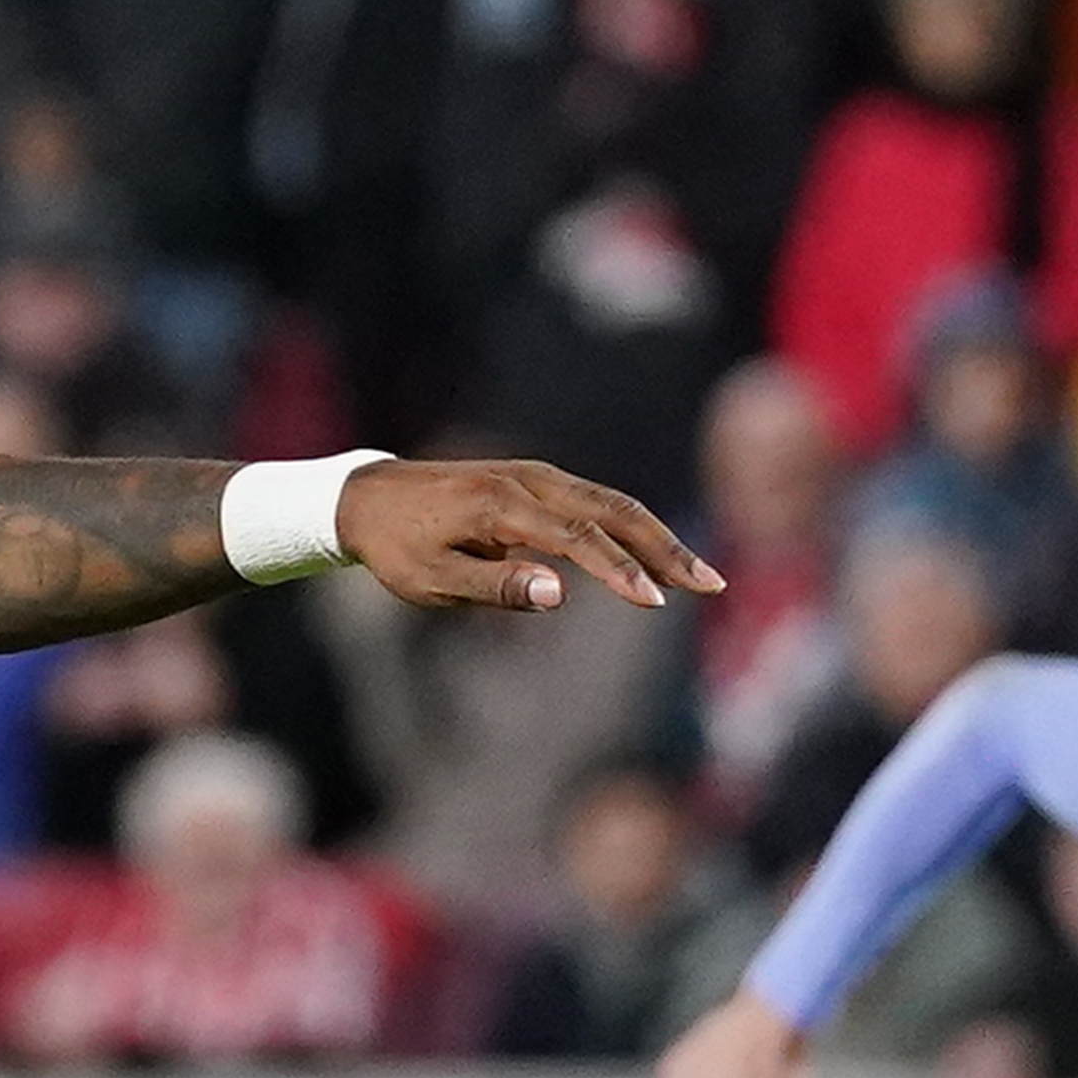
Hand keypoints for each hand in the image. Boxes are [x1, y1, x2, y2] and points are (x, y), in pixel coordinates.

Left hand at [342, 458, 721, 613]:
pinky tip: (653, 555)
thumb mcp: (432, 581)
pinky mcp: (535, 480)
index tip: (654, 602)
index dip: (620, 571)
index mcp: (502, 507)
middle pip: (615, 509)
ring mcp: (535, 475)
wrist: (366, 498)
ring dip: (657, 537)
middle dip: (665, 548)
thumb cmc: (396, 548)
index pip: (579, 538)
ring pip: (612, 501)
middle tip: (711, 584)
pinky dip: (631, 525)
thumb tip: (559, 593)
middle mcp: (528, 481)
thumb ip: (495, 587)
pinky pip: (595, 501)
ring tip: (695, 575)